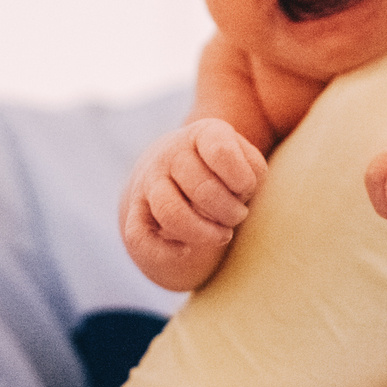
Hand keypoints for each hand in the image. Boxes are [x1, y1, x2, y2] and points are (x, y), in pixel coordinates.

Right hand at [122, 120, 265, 284]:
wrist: (178, 172)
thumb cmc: (225, 171)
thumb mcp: (246, 162)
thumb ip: (251, 172)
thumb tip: (232, 196)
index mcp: (201, 134)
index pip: (221, 151)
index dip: (242, 179)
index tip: (246, 188)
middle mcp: (170, 153)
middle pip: (201, 188)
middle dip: (229, 212)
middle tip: (238, 215)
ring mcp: (148, 182)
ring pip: (171, 212)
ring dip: (204, 233)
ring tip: (223, 235)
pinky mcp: (135, 213)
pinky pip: (140, 237)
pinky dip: (165, 251)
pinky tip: (186, 251)